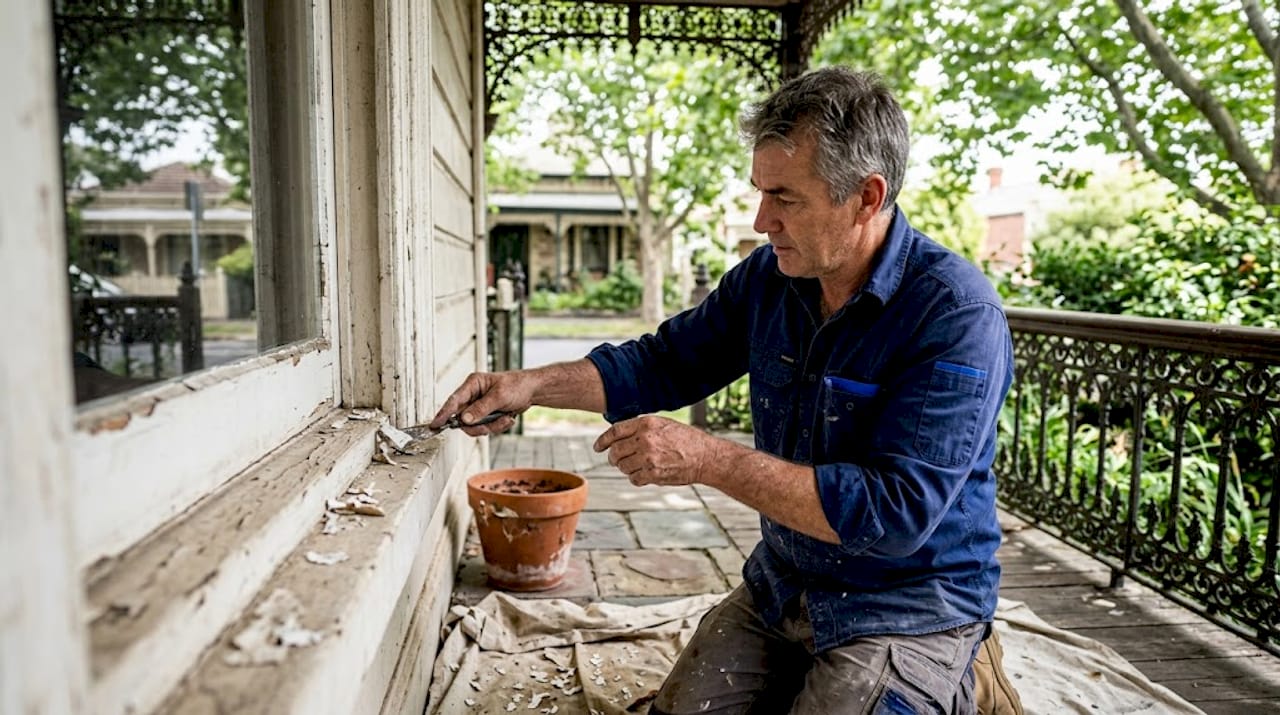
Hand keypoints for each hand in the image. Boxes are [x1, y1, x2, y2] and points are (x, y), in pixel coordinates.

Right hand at [430, 371, 533, 435]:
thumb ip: (481, 408)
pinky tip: (508, 418)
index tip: (435, 424)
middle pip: (463, 418)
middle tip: (490, 426)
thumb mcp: (500, 396)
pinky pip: (485, 427)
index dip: (443, 413)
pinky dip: (497, 426)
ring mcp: (479, 406)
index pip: (454, 400)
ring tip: (505, 418)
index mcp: (473, 384)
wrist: (532, 391)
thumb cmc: (517, 386)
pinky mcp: (486, 415)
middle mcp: (473, 395)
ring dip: (492, 426)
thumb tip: (464, 419)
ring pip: (475, 426)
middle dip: (479, 425)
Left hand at [593, 416, 725, 486]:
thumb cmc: (686, 439)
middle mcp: (645, 439)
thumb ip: (641, 428)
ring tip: (638, 466)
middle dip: (614, 458)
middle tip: (617, 461)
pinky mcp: (653, 474)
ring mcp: (648, 458)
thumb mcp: (663, 425)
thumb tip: (618, 436)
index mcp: (646, 424)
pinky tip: (646, 474)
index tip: (597, 447)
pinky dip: (637, 478)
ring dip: (626, 469)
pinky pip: (634, 479)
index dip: (602, 440)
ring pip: (622, 467)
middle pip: (615, 451)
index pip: (614, 432)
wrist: (706, 457)